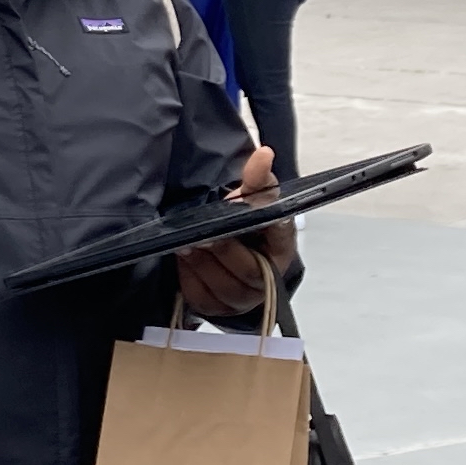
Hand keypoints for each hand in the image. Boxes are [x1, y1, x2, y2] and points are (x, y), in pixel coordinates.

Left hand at [174, 144, 299, 315]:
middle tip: (200, 234)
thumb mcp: (251, 202)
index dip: (262, 222)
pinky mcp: (217, 310)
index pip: (280, 234)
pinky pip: (201, 298)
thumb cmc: (245, 229)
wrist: (229, 256)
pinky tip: (183, 260)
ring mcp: (243, 300)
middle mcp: (268, 279)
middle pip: (247, 268)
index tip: (240, 205)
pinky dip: (189, 278)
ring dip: (201, 263)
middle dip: (222, 249)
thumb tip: (263, 154)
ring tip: (186, 243)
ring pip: (222, 286)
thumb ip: (257, 180)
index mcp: (282, 248)